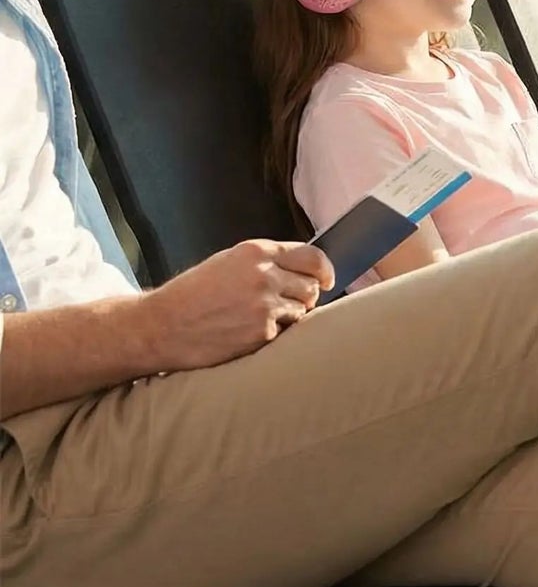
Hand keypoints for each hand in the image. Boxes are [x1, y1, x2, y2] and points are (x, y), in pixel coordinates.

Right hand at [141, 240, 334, 371]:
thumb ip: (266, 262)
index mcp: (256, 252)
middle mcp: (264, 274)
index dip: (324, 270)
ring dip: (288, 316)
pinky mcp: (261, 332)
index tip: (328, 279)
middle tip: (282, 303)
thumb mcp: (228, 263)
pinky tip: (245, 332)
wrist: (159, 327)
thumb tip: (304, 270)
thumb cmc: (192, 295)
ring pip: (301, 311)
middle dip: (303, 296)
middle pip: (311, 286)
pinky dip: (271, 335)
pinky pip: (283, 333)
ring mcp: (264, 305)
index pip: (312, 256)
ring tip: (256, 318)